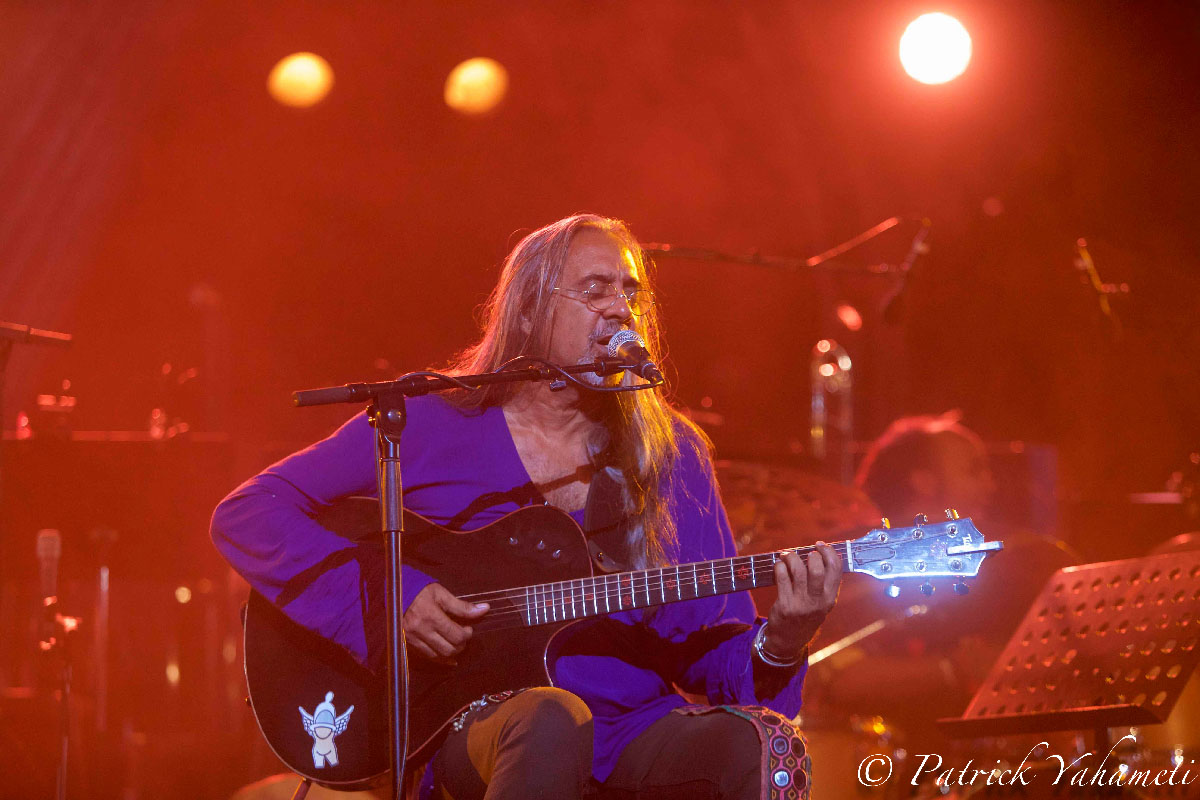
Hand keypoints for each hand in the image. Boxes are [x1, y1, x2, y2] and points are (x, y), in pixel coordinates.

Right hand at [403, 583, 488, 662]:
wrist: (394, 594)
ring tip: (455, 643)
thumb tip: (485, 609)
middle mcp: (421, 630)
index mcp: (431, 616)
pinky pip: (427, 657)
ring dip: (452, 652)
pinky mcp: (408, 644)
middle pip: (449, 649)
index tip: (468, 628)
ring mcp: (413, 639)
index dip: (467, 634)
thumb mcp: (441, 594)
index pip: (456, 635)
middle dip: (461, 645)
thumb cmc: (420, 591)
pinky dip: (440, 659)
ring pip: (438, 656)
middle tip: (463, 635)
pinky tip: (449, 658)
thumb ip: (462, 606)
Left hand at [765, 542, 841, 660]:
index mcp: (830, 598)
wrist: (789, 640)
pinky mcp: (785, 604)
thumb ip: (824, 583)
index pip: (836, 569)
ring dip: (791, 557)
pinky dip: (779, 566)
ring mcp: (801, 603)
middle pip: (817, 569)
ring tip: (787, 555)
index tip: (821, 545)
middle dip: (811, 555)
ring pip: (798, 570)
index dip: (829, 552)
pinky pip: (782, 577)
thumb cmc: (806, 614)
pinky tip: (779, 565)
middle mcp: (818, 601)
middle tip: (804, 552)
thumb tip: (819, 553)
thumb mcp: (822, 603)